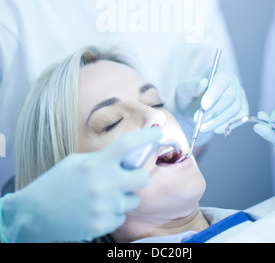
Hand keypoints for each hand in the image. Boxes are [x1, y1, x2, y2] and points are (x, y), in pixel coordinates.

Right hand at [0, 127, 161, 242]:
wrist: (33, 214)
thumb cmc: (55, 183)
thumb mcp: (76, 162)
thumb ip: (102, 158)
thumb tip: (128, 156)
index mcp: (95, 163)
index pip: (128, 144)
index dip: (147, 136)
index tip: (158, 133)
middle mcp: (103, 184)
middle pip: (141, 177)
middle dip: (137, 176)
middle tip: (127, 176)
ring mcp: (104, 206)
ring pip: (132, 199)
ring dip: (123, 196)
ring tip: (103, 196)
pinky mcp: (102, 224)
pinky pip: (121, 216)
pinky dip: (113, 212)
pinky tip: (96, 209)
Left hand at [176, 71, 248, 133]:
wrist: (192, 110)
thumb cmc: (189, 96)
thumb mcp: (184, 90)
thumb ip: (192, 87)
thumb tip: (203, 83)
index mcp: (219, 72)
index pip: (222, 79)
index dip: (214, 93)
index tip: (204, 106)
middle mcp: (233, 82)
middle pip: (230, 96)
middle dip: (214, 111)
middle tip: (199, 121)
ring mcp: (240, 96)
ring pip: (234, 109)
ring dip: (218, 120)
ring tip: (202, 127)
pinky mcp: (242, 109)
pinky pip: (239, 118)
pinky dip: (226, 125)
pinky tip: (214, 128)